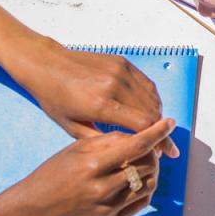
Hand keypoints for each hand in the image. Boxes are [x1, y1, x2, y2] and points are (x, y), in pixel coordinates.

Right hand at [0, 118, 174, 215]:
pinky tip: (138, 180)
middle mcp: (102, 189)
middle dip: (154, 152)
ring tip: (143, 163)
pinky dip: (145, 189)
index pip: (136, 146)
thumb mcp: (75, 149)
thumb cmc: (52, 174)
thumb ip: (108, 141)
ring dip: (152, 171)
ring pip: (148, 185)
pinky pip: (140, 203)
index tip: (169, 123)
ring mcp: (107, 208)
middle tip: (149, 146)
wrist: (33, 210)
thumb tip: (138, 135)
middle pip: (147, 166)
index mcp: (92, 166)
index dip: (157, 133)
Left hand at [13, 40, 172, 148]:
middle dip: (160, 132)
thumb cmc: (55, 98)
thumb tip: (128, 152)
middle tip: (159, 145)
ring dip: (157, 116)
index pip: (143, 125)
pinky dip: (152, 99)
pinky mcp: (123, 63)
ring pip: (153, 98)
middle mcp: (114, 85)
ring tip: (152, 129)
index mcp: (100, 105)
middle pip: (153, 113)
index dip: (158, 141)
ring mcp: (120, 71)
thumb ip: (102, 141)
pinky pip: (147, 84)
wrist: (47, 64)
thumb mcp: (72, 128)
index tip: (167, 153)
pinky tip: (147, 110)